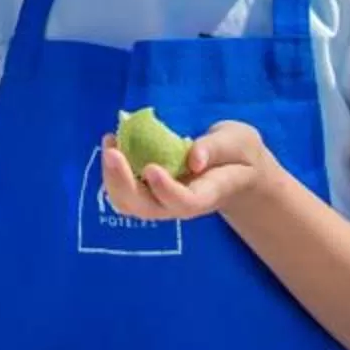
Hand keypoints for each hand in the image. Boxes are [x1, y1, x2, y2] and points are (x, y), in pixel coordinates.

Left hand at [99, 120, 287, 222]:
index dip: (166, 190)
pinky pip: (124, 191)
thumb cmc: (238, 154)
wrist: (235, 170)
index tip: (151, 167)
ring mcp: (162, 202)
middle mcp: (179, 204)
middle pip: (147, 208)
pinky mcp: (149, 192)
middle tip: (112, 151)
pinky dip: (113, 171)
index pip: (185, 203)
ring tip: (110, 141)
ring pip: (129, 204)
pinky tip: (114, 143)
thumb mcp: (240, 142)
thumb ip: (218, 148)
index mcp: (207, 194)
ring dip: (112, 177)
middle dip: (123, 183)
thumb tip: (193, 157)